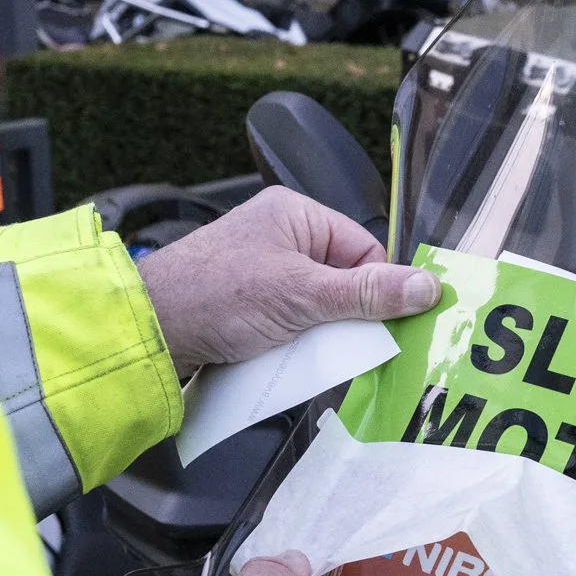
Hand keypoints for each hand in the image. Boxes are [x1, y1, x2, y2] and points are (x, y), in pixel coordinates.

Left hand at [133, 187, 440, 372]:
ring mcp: (261, 274)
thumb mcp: (303, 296)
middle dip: (345, 318)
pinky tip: (285, 360)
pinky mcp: (246, 307)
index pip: (363, 250)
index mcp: (296, 216)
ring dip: (317, 336)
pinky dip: (293, 346)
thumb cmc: (214, 295)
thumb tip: (427, 286)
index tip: (393, 325)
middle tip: (346, 345)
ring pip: (317, 310)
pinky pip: (290, 326)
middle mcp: (280, 238)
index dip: (378, 289)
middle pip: (342, 282)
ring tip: (306, 353)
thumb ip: (367, 294)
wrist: (148, 332)